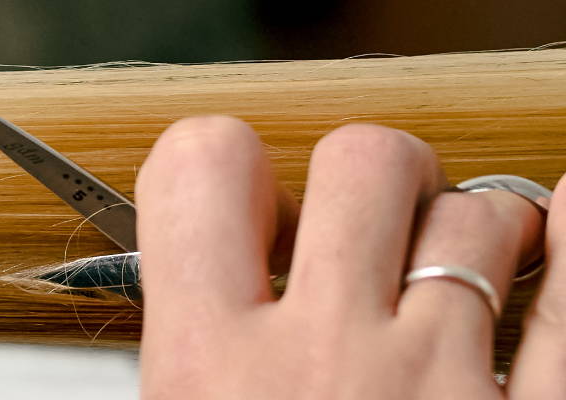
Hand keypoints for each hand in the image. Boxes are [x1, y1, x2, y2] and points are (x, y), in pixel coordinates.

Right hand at [136, 116, 550, 398]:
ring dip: (466, 229)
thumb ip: (181, 366)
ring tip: (451, 272)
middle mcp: (329, 361)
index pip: (203, 173)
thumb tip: (184, 307)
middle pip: (360, 162)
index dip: (220, 165)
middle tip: (365, 224)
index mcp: (211, 373)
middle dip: (368, 178)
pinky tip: (564, 222)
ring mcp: (442, 385)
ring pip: (477, 220)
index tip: (238, 196)